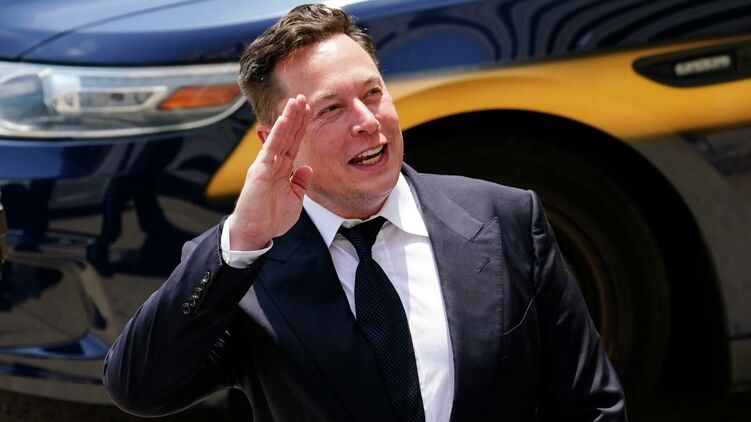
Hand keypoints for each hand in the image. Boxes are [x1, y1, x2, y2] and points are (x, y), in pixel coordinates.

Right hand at [228, 94, 311, 249]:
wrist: (256, 231)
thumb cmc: (271, 218)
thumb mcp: (295, 198)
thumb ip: (300, 182)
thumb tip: (307, 168)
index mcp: (282, 169)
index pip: (294, 143)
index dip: (301, 127)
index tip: (309, 110)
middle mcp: (273, 163)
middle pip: (287, 135)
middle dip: (296, 116)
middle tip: (303, 97)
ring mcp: (266, 164)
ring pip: (279, 136)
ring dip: (288, 118)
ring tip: (296, 101)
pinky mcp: (260, 169)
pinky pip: (270, 147)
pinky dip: (278, 132)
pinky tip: (285, 119)